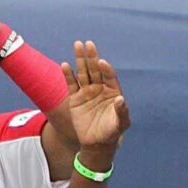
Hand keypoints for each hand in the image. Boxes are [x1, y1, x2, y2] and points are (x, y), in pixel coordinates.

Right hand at [61, 40, 129, 158]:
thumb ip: (121, 111)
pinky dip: (68, 75)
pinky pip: (71, 84)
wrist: (96, 143)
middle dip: (92, 57)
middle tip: (88, 43)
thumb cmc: (112, 132)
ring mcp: (87, 92)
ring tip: (77, 45)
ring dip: (80, 59)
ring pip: (83, 73)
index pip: (108, 76)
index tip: (102, 63)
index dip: (105, 69)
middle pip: (95, 69)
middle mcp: (99, 88)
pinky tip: (65, 65)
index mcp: (112, 90)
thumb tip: (120, 99)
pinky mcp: (75, 98)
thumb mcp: (120, 124)